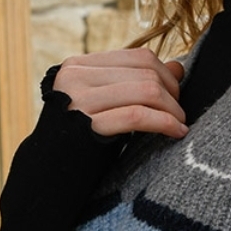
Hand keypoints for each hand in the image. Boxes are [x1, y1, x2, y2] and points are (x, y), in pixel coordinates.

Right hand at [53, 49, 186, 139]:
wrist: (50, 173)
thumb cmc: (83, 138)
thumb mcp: (109, 104)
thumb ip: (137, 82)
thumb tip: (178, 67)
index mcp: (79, 65)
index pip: (138, 57)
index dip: (166, 75)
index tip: (175, 96)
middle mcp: (76, 77)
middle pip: (145, 73)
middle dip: (172, 95)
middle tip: (180, 114)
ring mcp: (78, 99)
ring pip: (146, 91)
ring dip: (172, 110)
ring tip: (180, 124)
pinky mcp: (86, 125)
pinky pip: (137, 116)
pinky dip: (164, 123)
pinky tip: (177, 132)